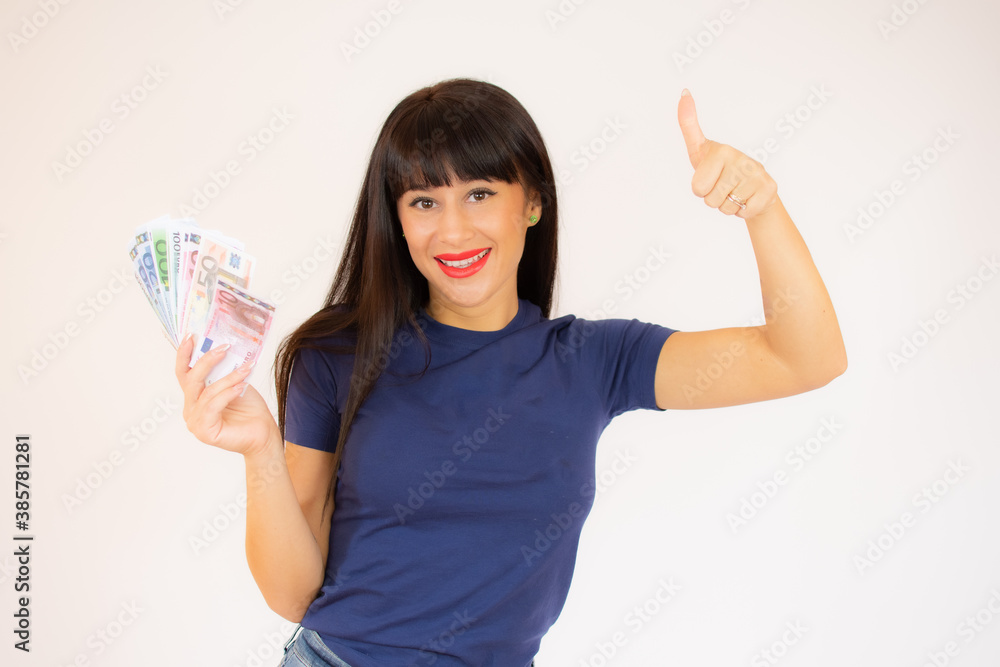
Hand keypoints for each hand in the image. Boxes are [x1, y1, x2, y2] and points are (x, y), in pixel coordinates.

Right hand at [175, 335, 279, 458]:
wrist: (263, 434)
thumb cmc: (249, 410)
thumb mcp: (235, 383)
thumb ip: (224, 371)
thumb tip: (223, 347)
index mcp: (194, 397)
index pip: (184, 373)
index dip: (184, 354)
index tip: (191, 336)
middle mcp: (191, 409)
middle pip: (191, 380)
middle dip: (207, 360)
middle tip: (225, 347)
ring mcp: (195, 422)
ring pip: (207, 392)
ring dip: (228, 377)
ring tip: (245, 368)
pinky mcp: (205, 431)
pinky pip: (213, 406)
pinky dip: (228, 393)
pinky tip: (241, 387)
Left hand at [677, 89, 777, 219]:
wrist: (752, 185)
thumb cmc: (720, 167)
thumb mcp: (699, 150)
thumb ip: (688, 124)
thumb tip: (684, 92)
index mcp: (722, 151)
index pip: (697, 188)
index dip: (701, 189)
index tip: (710, 175)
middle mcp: (741, 159)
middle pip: (710, 200)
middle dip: (713, 199)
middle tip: (723, 186)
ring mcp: (757, 174)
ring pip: (727, 208)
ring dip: (728, 205)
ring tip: (736, 191)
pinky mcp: (769, 189)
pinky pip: (744, 212)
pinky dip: (743, 211)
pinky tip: (748, 197)